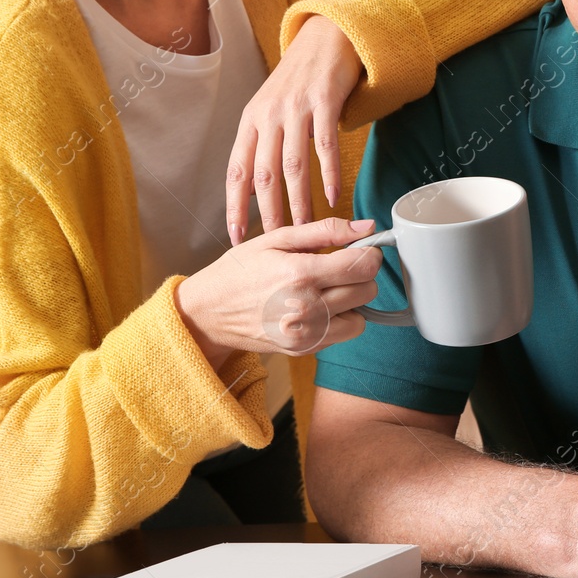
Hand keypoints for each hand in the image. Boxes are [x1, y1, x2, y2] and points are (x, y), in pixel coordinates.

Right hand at [175, 216, 382, 368]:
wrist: (208, 313)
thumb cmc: (239, 271)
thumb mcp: (276, 239)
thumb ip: (325, 230)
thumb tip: (368, 227)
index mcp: (300, 273)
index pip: (363, 265)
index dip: (369, 253)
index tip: (359, 249)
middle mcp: (307, 308)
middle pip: (368, 291)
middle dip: (360, 275)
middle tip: (338, 267)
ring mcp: (306, 334)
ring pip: (362, 317)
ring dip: (352, 301)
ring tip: (326, 289)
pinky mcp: (305, 350)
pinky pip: (343, 334)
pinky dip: (338, 320)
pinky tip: (315, 307)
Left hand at [227, 16, 363, 242]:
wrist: (326, 37)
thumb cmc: (299, 79)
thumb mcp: (270, 107)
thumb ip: (262, 144)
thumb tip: (256, 189)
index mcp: (251, 120)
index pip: (236, 171)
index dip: (235, 205)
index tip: (236, 235)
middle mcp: (269, 115)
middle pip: (264, 175)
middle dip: (268, 213)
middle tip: (274, 241)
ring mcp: (296, 108)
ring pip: (294, 166)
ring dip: (299, 201)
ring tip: (305, 228)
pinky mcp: (324, 102)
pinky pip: (325, 147)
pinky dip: (329, 176)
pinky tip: (333, 197)